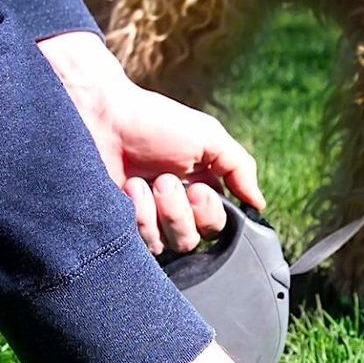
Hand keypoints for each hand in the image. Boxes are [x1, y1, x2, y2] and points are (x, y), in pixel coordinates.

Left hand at [38, 31, 263, 254]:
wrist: (104, 117)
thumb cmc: (155, 121)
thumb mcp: (209, 137)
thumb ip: (240, 168)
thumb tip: (259, 204)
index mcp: (200, 189)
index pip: (218, 227)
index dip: (209, 213)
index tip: (197, 188)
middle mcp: (175, 208)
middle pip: (193, 240)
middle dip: (179, 211)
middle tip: (164, 179)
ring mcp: (147, 219)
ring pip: (168, 245)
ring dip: (158, 211)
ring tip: (142, 181)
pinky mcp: (122, 225)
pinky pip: (140, 242)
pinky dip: (136, 213)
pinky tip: (126, 187)